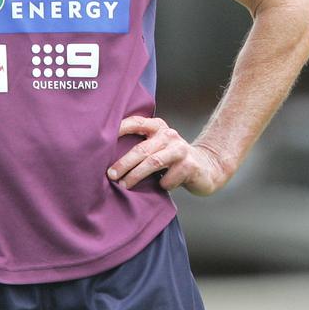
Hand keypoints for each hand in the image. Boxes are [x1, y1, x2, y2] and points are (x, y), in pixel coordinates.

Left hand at [108, 116, 229, 195]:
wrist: (207, 167)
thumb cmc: (172, 159)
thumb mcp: (158, 146)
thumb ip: (140, 146)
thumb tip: (107, 157)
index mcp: (158, 127)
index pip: (136, 123)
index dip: (119, 129)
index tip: (102, 140)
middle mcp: (169, 135)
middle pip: (141, 149)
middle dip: (123, 163)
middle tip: (110, 174)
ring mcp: (180, 150)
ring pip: (153, 163)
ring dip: (135, 176)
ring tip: (123, 185)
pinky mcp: (189, 166)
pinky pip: (167, 179)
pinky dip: (161, 186)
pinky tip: (161, 187)